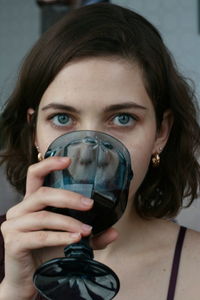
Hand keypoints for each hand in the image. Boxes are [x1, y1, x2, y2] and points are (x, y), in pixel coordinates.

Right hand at [0, 156, 117, 298]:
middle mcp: (20, 209)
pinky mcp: (13, 242)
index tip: (68, 160)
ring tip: (86, 231)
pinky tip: (74, 241)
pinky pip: (40, 236)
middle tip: (89, 204)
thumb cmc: (48, 253)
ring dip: (68, 222)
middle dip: (68, 197)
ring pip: (43, 217)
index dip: (49, 164)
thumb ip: (91, 235)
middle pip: (42, 194)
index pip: (35, 175)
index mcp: (32, 202)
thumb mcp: (70, 238)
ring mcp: (13, 225)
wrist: (29, 279)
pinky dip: (60, 238)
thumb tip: (114, 231)